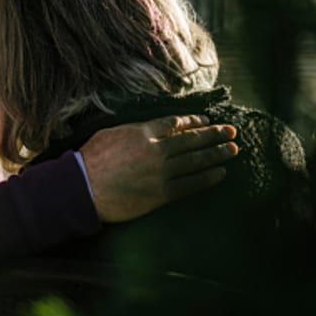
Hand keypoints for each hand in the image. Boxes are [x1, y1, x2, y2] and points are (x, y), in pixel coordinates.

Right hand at [79, 115, 237, 222]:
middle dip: (214, 134)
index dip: (193, 121)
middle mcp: (156, 150)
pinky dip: (207, 178)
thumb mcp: (110, 133)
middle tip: (231, 131)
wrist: (83, 188)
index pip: (175, 123)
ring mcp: (160, 172)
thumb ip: (134, 129)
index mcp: (142, 132)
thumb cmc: (90, 160)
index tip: (205, 121)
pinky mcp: (160, 194)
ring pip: (195, 160)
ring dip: (216, 154)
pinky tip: (220, 173)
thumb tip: (151, 128)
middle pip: (191, 140)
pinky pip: (190, 185)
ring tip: (232, 149)